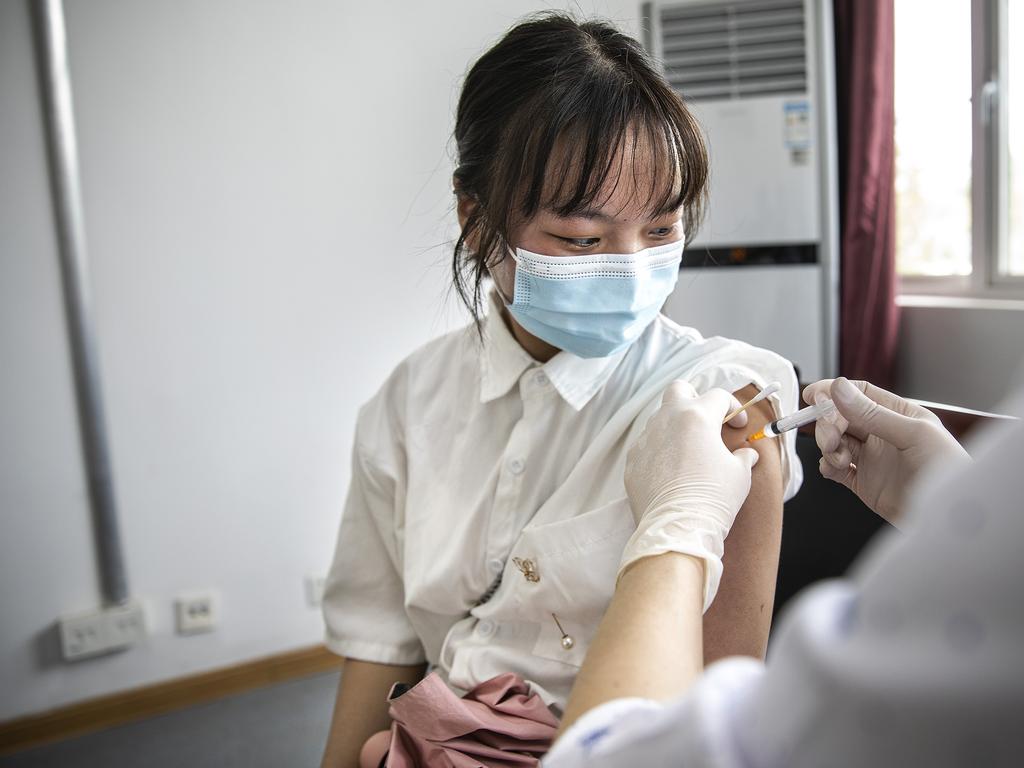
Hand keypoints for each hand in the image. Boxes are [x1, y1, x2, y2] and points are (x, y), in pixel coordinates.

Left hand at [620, 381, 759, 611]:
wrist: (677, 528)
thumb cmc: (713, 498)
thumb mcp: (739, 474)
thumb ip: (743, 457)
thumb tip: (746, 455)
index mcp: (696, 417)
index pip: (718, 396)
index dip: (732, 408)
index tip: (737, 425)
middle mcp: (666, 421)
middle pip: (679, 389)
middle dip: (694, 398)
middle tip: (706, 419)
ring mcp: (645, 440)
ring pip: (660, 418)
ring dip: (676, 427)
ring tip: (690, 450)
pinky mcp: (632, 460)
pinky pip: (647, 445)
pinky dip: (660, 450)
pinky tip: (671, 470)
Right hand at [802, 377, 968, 526]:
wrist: (949, 520)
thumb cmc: (947, 474)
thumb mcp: (913, 435)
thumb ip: (873, 413)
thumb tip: (839, 389)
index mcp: (899, 415)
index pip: (861, 394)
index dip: (834, 392)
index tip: (813, 396)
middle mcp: (883, 435)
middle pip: (842, 418)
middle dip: (829, 425)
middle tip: (830, 438)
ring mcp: (872, 459)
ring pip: (835, 442)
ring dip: (829, 447)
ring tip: (840, 460)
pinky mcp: (863, 482)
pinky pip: (834, 468)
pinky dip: (828, 466)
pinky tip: (835, 469)